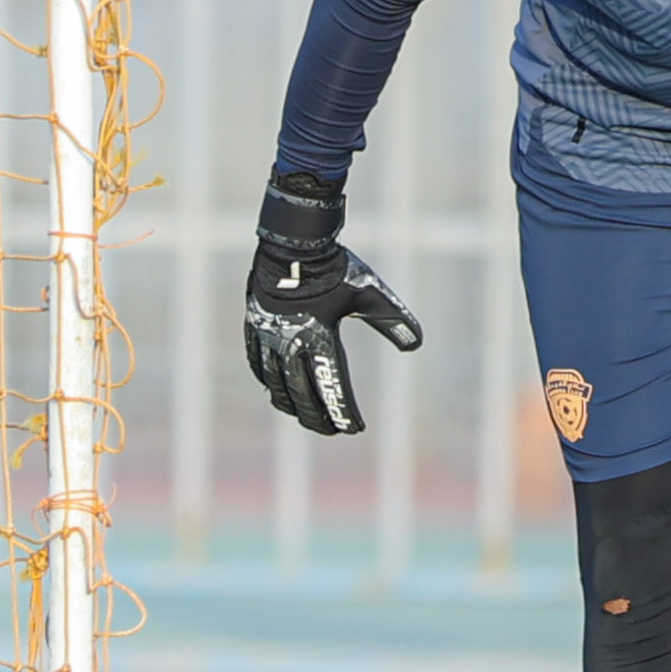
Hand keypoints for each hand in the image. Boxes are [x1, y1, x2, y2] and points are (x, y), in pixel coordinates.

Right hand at [243, 170, 422, 437]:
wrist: (293, 240)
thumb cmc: (335, 267)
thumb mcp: (369, 293)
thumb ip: (392, 320)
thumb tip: (416, 345)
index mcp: (320, 337)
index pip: (333, 387)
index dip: (344, 412)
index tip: (354, 428)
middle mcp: (291, 342)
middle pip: (302, 395)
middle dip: (318, 418)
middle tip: (331, 431)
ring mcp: (269, 335)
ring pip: (276, 384)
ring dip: (291, 405)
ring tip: (304, 417)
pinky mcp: (255, 326)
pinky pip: (258, 364)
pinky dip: (268, 382)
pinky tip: (276, 390)